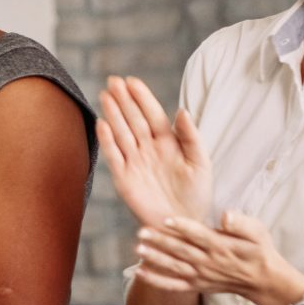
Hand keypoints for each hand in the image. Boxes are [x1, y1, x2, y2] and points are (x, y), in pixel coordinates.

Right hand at [97, 76, 212, 229]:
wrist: (184, 223)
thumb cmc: (196, 194)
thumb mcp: (201, 163)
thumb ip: (191, 137)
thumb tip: (182, 111)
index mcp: (168, 142)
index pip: (152, 114)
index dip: (142, 98)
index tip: (132, 81)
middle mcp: (149, 149)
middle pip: (133, 119)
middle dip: (123, 100)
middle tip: (113, 81)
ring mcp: (135, 162)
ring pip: (121, 133)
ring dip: (113, 114)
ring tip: (105, 95)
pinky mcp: (124, 179)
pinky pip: (114, 156)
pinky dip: (107, 141)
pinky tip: (102, 124)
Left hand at [135, 210, 303, 304]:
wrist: (262, 280)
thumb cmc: (258, 250)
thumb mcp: (258, 232)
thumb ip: (242, 223)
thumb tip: (226, 215)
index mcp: (222, 246)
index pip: (199, 235)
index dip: (183, 227)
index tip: (166, 219)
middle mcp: (209, 262)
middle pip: (182, 250)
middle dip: (161, 241)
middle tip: (142, 231)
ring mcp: (201, 276)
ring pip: (175, 267)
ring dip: (155, 259)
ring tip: (138, 249)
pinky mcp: (196, 285)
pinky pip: (174, 285)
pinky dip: (156, 280)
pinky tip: (139, 273)